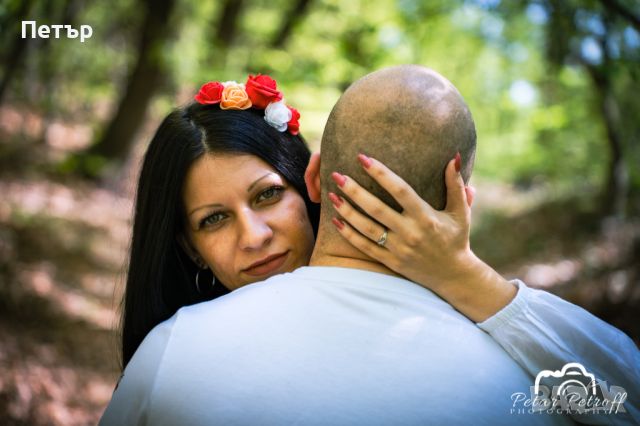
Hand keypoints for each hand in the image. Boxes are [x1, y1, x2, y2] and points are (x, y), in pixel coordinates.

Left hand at [330, 153, 515, 321]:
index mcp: (425, 217)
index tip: (362, 158)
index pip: (400, 190)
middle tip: (336, 175)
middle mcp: (410, 233)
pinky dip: (349, 234)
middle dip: (354, 191)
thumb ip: (455, 184)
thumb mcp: (460, 212)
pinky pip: (365, 247)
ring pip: (367, 228)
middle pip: (376, 208)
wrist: (453, 275)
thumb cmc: (456, 239)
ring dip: (347, 211)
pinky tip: (335, 220)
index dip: (380, 173)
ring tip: (331, 195)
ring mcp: (398, 249)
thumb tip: (454, 156)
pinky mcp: (390, 261)